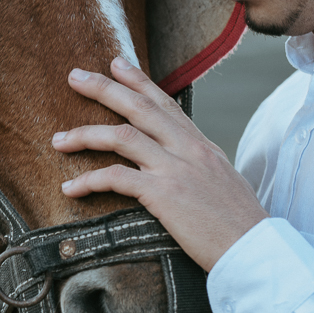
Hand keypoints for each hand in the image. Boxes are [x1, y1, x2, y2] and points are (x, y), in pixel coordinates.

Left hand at [52, 57, 268, 270]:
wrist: (255, 249)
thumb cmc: (237, 224)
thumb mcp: (221, 182)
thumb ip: (197, 166)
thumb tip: (181, 164)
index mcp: (200, 145)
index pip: (164, 102)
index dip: (138, 80)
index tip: (115, 63)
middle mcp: (187, 149)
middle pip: (138, 107)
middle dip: (103, 88)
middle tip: (74, 77)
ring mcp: (175, 169)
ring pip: (121, 136)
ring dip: (84, 135)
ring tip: (57, 140)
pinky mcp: (164, 194)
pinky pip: (116, 178)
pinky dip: (88, 181)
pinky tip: (69, 188)